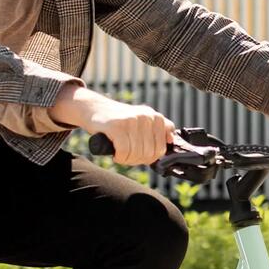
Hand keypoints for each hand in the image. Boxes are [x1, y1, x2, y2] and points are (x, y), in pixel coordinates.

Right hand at [51, 83, 175, 164]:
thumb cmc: (122, 119)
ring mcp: (132, 120)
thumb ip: (161, 128)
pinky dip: (119, 157)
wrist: (96, 108)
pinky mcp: (117, 126)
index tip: (139, 155)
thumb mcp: (144, 119)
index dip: (149, 157)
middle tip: (127, 156)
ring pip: (137, 154)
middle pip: (149, 153)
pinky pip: (124, 152)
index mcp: (156, 117)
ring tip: (121, 154)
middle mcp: (146, 117)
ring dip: (127, 160)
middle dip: (137, 160)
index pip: (161, 149)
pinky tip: (115, 154)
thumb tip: (172, 140)